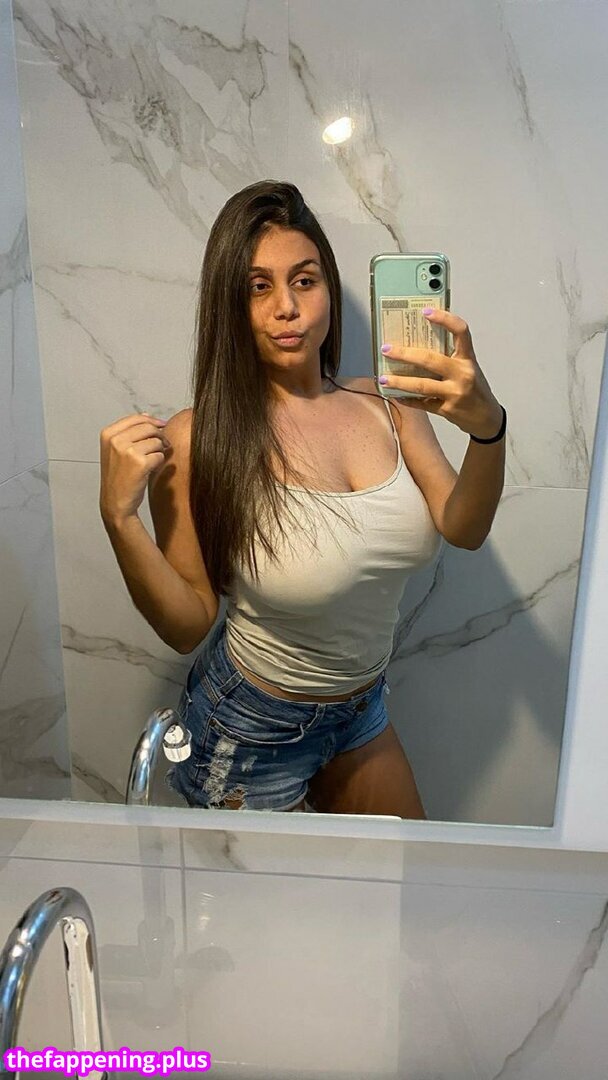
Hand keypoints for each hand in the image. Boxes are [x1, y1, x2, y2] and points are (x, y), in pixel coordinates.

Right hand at [99, 412, 170, 525]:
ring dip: (159, 451)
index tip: (162, 425)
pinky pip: (160, 455)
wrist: (115, 502)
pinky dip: (159, 463)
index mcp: (108, 434)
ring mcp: (127, 450)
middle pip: (149, 427)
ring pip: (156, 441)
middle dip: (160, 436)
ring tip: (151, 461)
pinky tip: (149, 470)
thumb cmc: (118, 478)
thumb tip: (148, 416)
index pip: (136, 418)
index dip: (153, 421)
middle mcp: (115, 440)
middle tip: (163, 445)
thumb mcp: (116, 450)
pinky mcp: (140, 462)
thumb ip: (130, 431)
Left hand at [378, 309, 502, 439]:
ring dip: (399, 381)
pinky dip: (407, 399)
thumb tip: (416, 346)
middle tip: (387, 349)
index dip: (444, 319)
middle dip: (405, 354)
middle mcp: (463, 373)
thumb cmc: (474, 389)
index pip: (460, 331)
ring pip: (422, 384)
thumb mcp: (467, 368)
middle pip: (430, 359)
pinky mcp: (447, 410)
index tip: (425, 312)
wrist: (487, 418)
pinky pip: (422, 403)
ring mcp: (455, 393)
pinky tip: (395, 395)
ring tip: (383, 378)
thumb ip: (448, 358)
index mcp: (468, 358)